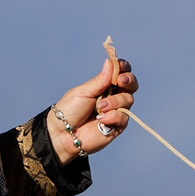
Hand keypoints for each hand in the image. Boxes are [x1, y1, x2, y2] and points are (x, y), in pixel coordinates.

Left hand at [48, 42, 137, 164]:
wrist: (64, 133)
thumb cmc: (70, 110)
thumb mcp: (84, 91)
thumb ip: (100, 80)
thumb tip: (111, 62)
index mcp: (104, 86)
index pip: (120, 73)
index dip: (123, 68)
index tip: (120, 66)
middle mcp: (113, 97)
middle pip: (131, 85)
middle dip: (129, 80)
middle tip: (120, 81)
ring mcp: (116, 111)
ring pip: (128, 100)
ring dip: (115, 101)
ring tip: (100, 107)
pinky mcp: (117, 126)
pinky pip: (123, 117)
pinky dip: (113, 116)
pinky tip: (101, 120)